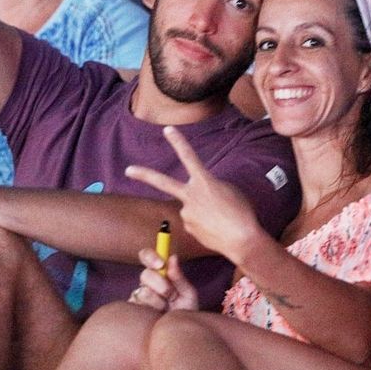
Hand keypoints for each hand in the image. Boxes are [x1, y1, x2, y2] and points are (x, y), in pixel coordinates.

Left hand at [124, 125, 263, 264]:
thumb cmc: (241, 212)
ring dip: (203, 211)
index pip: (188, 156)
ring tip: (220, 219)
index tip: (167, 130)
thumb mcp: (230, 190)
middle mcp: (191, 195)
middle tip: (128, 170)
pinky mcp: (187, 228)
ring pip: (190, 207)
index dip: (178, 141)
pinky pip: (194, 222)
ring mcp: (186, 213)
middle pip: (163, 182)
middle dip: (144, 175)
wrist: (242, 240)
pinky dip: (204, 224)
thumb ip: (212, 185)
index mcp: (204, 181)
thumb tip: (201, 193)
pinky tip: (216, 228)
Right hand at [129, 247, 198, 311]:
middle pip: (145, 274)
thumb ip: (180, 278)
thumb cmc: (185, 314)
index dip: (151, 257)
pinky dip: (152, 310)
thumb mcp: (188, 295)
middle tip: (170, 294)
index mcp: (160, 275)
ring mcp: (138, 298)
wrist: (180, 336)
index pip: (148, 257)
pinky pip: (137, 305)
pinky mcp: (132, 311)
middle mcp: (147, 284)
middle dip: (160, 284)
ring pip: (142, 290)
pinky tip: (157, 316)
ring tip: (166, 309)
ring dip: (158, 301)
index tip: (161, 264)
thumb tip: (173, 257)